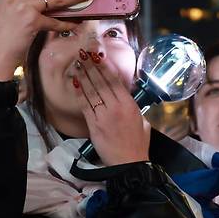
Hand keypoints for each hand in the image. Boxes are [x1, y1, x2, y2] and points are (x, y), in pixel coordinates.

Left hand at [74, 51, 149, 165]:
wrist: (129, 163)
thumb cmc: (138, 144)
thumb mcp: (143, 122)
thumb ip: (134, 108)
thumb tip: (127, 99)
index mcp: (129, 105)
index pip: (115, 81)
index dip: (106, 67)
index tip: (99, 56)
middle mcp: (116, 108)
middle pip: (101, 83)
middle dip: (92, 67)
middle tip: (84, 54)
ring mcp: (103, 116)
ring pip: (92, 91)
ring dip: (84, 76)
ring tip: (78, 64)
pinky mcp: (94, 125)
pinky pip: (85, 106)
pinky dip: (80, 93)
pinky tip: (75, 83)